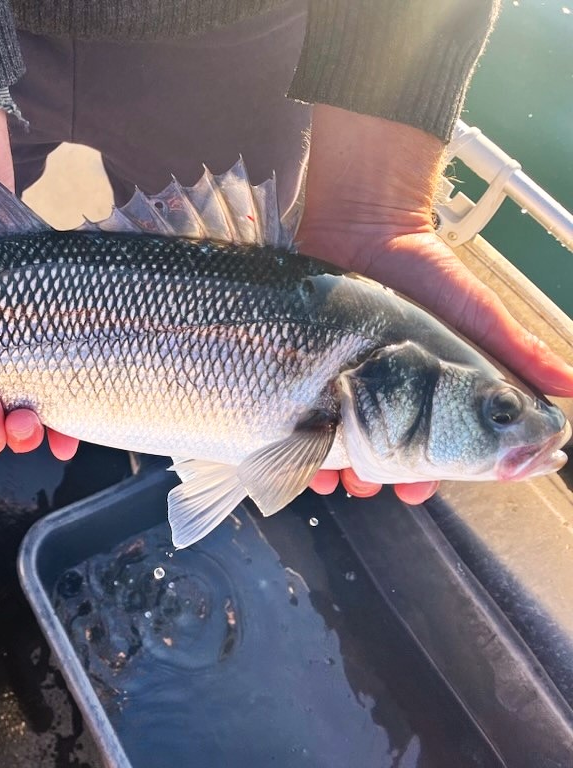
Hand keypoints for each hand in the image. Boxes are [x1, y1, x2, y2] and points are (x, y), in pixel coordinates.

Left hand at [300, 106, 572, 503]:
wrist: (364, 227)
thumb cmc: (427, 272)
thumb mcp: (478, 314)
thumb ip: (517, 353)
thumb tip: (571, 386)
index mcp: (434, 391)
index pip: (433, 447)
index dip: (428, 474)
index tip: (418, 491)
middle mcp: (389, 391)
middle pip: (381, 451)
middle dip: (378, 476)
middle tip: (371, 486)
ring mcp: (347, 381)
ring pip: (340, 441)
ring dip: (336, 467)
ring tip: (334, 479)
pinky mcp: (312, 367)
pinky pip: (302, 413)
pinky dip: (300, 439)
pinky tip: (297, 452)